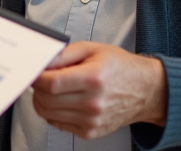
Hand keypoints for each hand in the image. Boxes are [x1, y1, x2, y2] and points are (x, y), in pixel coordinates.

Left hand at [31, 42, 166, 138]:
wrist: (145, 90)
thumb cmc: (121, 68)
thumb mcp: (93, 49)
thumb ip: (66, 54)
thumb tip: (43, 61)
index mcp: (94, 78)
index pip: (52, 83)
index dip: (36, 77)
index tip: (34, 71)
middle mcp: (93, 102)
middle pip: (47, 100)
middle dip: (37, 89)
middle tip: (39, 79)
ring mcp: (91, 120)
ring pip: (49, 114)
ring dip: (42, 101)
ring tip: (50, 89)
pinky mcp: (90, 131)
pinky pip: (58, 124)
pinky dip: (53, 112)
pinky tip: (61, 101)